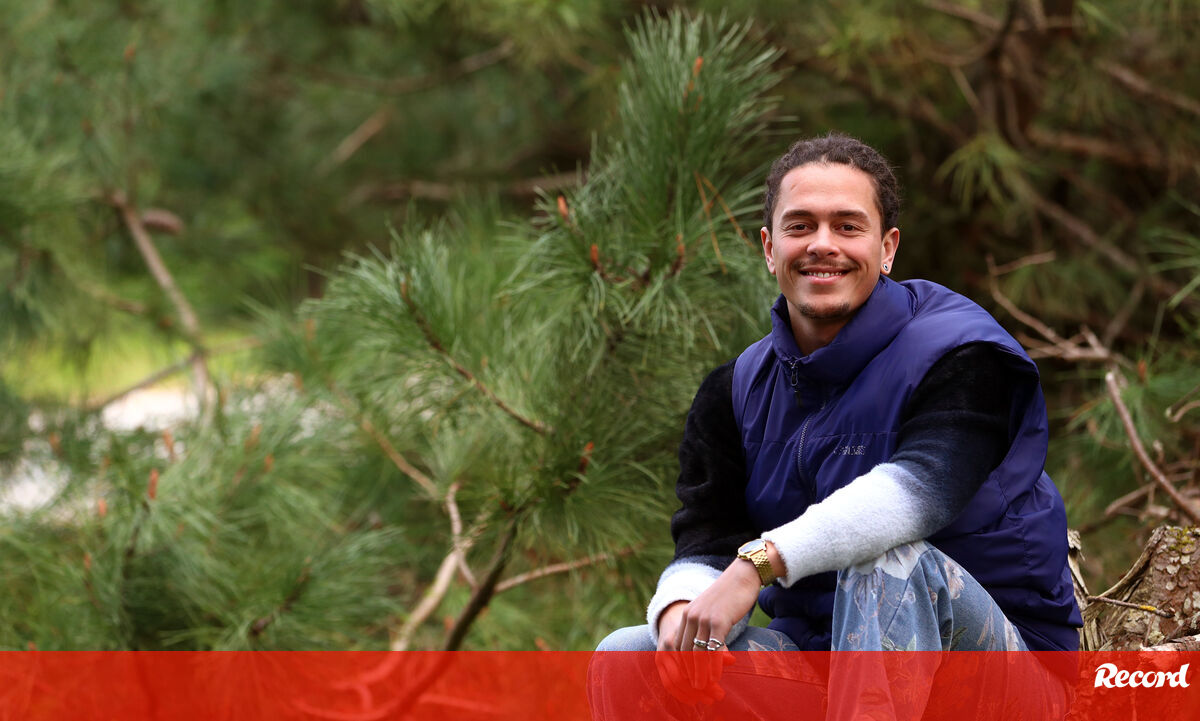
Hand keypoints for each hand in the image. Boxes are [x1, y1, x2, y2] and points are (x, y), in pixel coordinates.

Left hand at [653, 561, 760, 703]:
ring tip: (703, 687)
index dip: (682, 664)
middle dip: (689, 672)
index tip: (687, 678)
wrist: (742, 576)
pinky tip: (717, 675)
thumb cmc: (730, 597)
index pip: (678, 645)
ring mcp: (704, 618)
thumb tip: (707, 651)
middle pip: (685, 651)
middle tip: (695, 688)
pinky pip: (713, 647)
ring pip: (698, 652)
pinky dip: (714, 664)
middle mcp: (691, 616)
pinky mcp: (719, 620)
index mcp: (686, 614)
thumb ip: (706, 629)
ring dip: (700, 672)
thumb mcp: (712, 613)